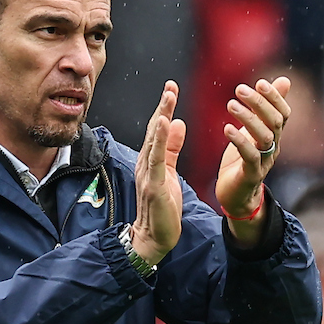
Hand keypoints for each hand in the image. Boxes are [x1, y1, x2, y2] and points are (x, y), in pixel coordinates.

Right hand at [130, 80, 186, 265]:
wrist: (153, 238)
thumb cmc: (161, 209)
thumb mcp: (170, 173)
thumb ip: (173, 149)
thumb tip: (179, 123)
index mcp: (150, 160)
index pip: (158, 129)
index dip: (164, 108)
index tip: (172, 88)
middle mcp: (145, 163)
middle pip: (154, 130)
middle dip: (162, 106)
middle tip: (171, 85)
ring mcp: (147, 174)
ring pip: (154, 141)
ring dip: (161, 117)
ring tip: (169, 96)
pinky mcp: (153, 186)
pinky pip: (155, 159)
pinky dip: (159, 140)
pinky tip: (164, 124)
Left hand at [215, 78, 290, 232]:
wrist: (236, 196)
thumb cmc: (243, 160)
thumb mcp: (254, 130)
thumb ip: (267, 107)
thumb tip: (285, 80)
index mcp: (274, 136)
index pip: (283, 113)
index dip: (275, 97)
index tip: (260, 82)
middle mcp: (273, 147)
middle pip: (274, 122)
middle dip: (259, 103)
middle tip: (240, 89)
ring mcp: (264, 162)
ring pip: (264, 137)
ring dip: (248, 118)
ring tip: (230, 104)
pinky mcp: (251, 175)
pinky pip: (250, 156)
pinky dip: (239, 140)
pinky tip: (227, 128)